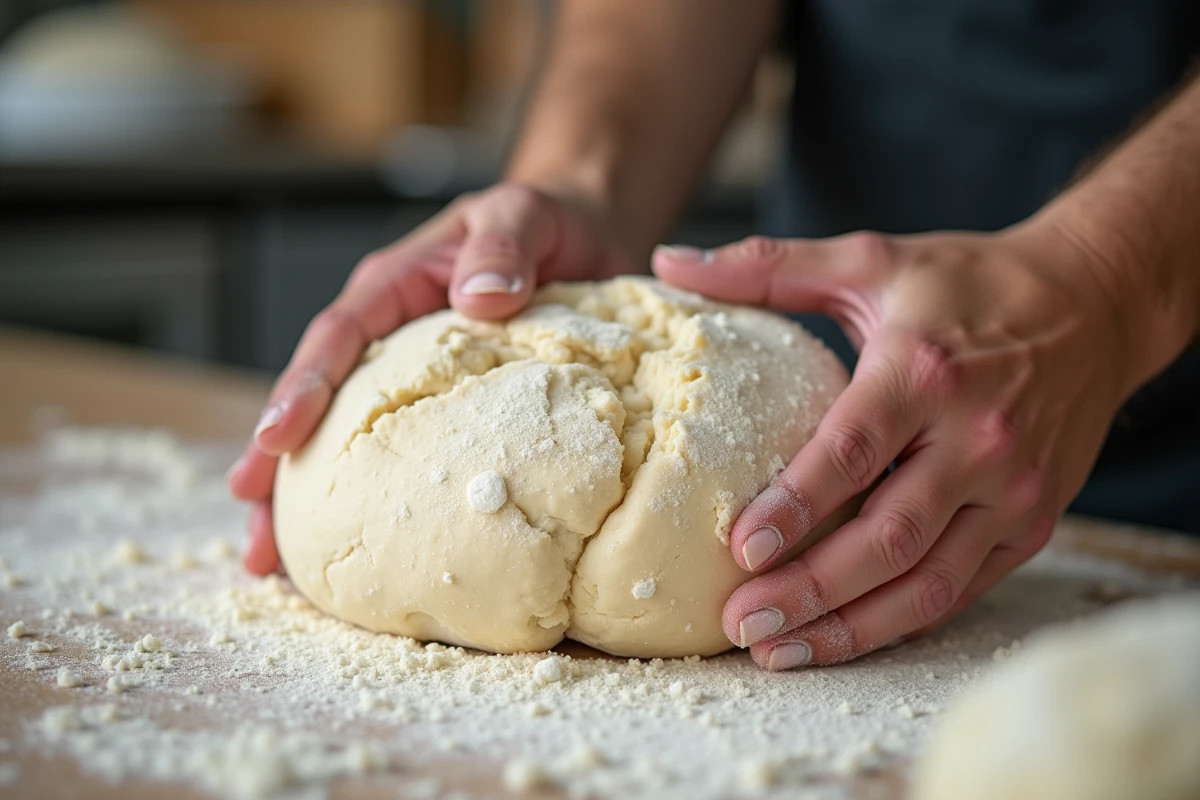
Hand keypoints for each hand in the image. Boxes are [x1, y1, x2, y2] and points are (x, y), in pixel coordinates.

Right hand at [228, 184, 634, 574]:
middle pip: (323, 406)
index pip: (338, 338)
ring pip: (354, 443)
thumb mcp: (522, 214)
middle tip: (260, 538)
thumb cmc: (546, 222)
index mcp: (396, 288)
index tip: (276, 441)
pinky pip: (417, 456)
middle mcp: (393, 339)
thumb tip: (484, 297)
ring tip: (284, 568)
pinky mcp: (456, 410)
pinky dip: (391, 502)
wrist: (585, 235)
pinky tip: (382, 554)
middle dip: (282, 472)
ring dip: (316, 503)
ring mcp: (419, 380)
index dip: (303, 388)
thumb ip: (502, 246)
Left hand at [654, 221, 1139, 668]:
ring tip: (779, 649)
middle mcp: (977, 438)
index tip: (740, 548)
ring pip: (925, 582)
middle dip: (808, 590)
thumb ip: (767, 267)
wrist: (1097, 302)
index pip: (852, 453)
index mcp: (925, 371)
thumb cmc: (968, 282)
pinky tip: (845, 636)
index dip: (796, 506)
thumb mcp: (869, 259)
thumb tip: (668, 262)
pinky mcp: (1032, 523)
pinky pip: (961, 589)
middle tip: (741, 622)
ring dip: (849, 626)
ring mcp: (1012, 490)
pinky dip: (900, 621)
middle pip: (885, 537)